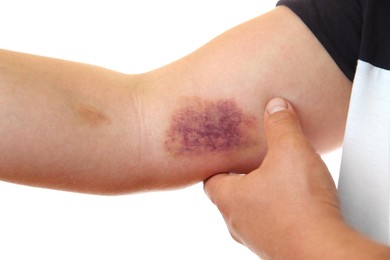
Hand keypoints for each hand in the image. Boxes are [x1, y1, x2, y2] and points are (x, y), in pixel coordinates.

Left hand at [204, 97, 342, 258]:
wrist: (324, 252)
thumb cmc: (300, 206)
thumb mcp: (291, 151)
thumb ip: (281, 125)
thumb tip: (276, 107)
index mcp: (230, 198)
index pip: (210, 180)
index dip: (217, 165)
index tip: (225, 155)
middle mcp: (238, 222)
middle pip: (230, 196)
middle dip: (241, 178)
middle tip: (254, 162)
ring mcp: (257, 238)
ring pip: (250, 212)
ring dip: (261, 196)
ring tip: (277, 181)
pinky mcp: (277, 248)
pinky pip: (270, 225)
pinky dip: (277, 212)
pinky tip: (295, 204)